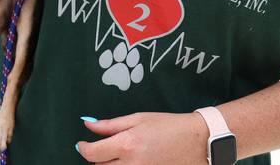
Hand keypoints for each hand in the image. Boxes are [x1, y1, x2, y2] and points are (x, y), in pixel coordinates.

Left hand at [77, 112, 207, 163]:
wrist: (198, 142)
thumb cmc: (170, 127)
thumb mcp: (139, 118)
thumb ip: (111, 125)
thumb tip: (89, 125)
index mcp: (127, 144)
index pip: (93, 154)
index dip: (84, 148)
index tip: (82, 145)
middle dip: (100, 157)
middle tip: (110, 147)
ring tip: (125, 155)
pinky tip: (134, 161)